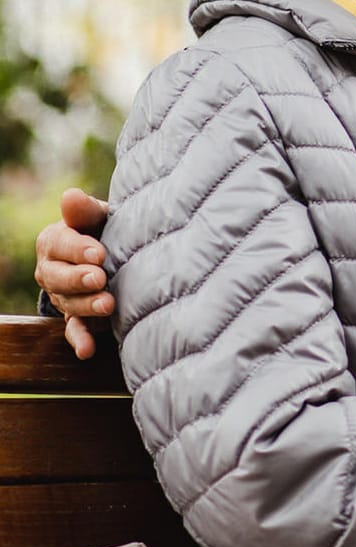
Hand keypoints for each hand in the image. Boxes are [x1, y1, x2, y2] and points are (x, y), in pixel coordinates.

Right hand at [33, 189, 111, 359]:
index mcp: (53, 242)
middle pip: (59, 277)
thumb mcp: (97, 216)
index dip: (79, 249)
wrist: (112, 253)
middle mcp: (51, 270)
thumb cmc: (104, 229)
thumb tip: (70, 196)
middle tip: (101, 278)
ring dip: (87, 306)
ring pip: (69, 303)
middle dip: (80, 279)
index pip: (61, 245)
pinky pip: (74, 329)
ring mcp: (62, 296)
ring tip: (108, 305)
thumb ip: (85, 210)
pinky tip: (87, 350)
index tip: (99, 253)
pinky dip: (80, 340)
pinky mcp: (76, 316)